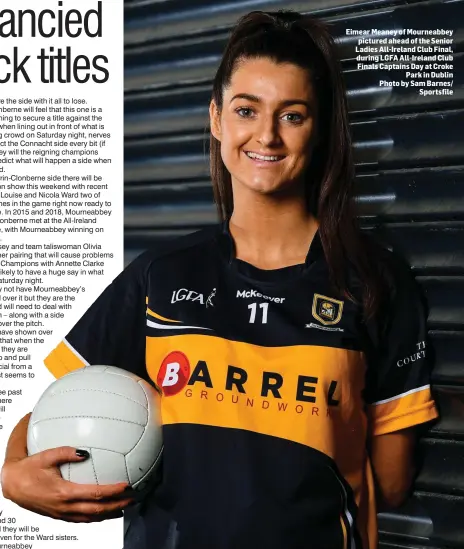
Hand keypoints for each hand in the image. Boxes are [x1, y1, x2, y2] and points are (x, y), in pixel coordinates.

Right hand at [1, 446, 135, 521]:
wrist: (12, 485)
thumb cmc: (29, 468)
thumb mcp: (47, 456)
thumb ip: (67, 452)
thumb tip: (86, 451)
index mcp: (64, 492)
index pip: (95, 494)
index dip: (113, 492)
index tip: (126, 486)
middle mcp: (65, 506)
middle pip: (97, 510)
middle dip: (118, 506)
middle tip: (134, 498)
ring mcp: (62, 513)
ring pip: (91, 518)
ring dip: (110, 514)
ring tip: (125, 507)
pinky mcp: (60, 515)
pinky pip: (82, 519)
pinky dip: (96, 517)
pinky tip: (105, 511)